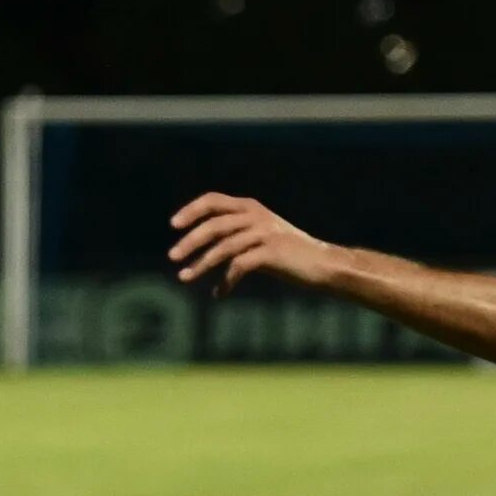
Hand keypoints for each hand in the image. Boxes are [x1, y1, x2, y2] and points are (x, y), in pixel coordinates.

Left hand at [168, 193, 345, 292]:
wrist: (323, 265)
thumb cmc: (288, 254)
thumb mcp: (260, 235)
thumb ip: (235, 232)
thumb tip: (199, 242)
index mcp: (251, 207)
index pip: (213, 200)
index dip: (192, 210)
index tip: (173, 224)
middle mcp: (257, 216)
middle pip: (214, 224)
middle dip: (190, 241)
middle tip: (171, 256)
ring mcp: (265, 233)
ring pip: (223, 247)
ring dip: (200, 263)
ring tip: (183, 277)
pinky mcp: (272, 253)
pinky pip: (238, 267)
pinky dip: (225, 282)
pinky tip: (218, 294)